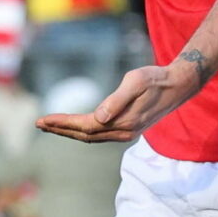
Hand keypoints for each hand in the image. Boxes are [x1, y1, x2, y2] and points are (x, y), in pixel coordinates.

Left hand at [37, 54, 211, 142]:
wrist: (178, 86)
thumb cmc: (156, 79)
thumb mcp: (137, 81)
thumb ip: (117, 100)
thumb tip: (98, 117)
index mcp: (123, 122)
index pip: (85, 126)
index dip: (63, 123)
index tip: (44, 119)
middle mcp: (123, 132)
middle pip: (84, 135)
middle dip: (60, 130)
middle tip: (38, 123)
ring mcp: (126, 133)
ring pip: (91, 137)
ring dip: (69, 132)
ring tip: (50, 126)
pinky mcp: (128, 129)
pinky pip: (99, 135)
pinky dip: (82, 132)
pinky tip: (73, 127)